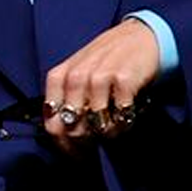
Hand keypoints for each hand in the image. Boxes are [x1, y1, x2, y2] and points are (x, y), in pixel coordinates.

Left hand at [43, 18, 158, 149]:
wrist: (139, 36)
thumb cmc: (107, 59)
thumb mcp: (79, 71)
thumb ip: (67, 98)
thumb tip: (62, 136)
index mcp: (60, 75)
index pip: (52, 121)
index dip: (63, 144)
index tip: (76, 154)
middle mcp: (76, 76)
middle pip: (73, 127)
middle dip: (85, 143)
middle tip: (97, 146)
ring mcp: (99, 77)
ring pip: (96, 125)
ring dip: (108, 133)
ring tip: (115, 126)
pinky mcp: (123, 80)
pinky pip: (120, 117)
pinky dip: (124, 123)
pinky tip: (127, 115)